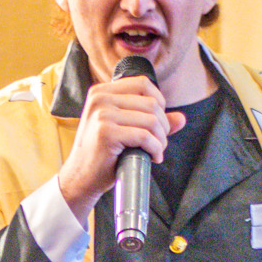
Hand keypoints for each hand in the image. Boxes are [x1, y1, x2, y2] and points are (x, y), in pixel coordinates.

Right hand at [58, 74, 177, 222]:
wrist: (80, 178)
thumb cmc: (102, 154)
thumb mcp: (125, 130)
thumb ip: (151, 121)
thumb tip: (181, 118)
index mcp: (102, 92)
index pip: (143, 83)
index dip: (159, 102)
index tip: (157, 123)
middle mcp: (100, 98)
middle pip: (151, 103)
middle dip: (163, 125)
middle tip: (159, 143)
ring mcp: (102, 114)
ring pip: (151, 120)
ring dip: (161, 140)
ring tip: (156, 151)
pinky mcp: (106, 132)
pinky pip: (144, 136)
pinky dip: (155, 149)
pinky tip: (153, 157)